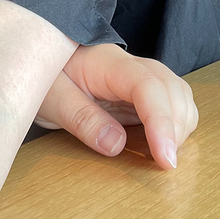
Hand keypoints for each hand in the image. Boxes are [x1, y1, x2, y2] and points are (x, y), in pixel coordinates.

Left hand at [35, 44, 198, 169]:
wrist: (39, 55)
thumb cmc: (45, 74)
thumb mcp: (52, 98)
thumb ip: (82, 118)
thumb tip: (116, 145)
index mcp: (108, 63)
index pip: (147, 86)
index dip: (162, 122)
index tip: (165, 158)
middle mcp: (131, 65)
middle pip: (172, 88)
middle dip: (176, 127)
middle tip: (163, 163)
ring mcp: (138, 75)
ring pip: (177, 92)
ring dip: (179, 124)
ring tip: (162, 154)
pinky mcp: (139, 89)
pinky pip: (170, 100)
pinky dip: (176, 122)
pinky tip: (161, 142)